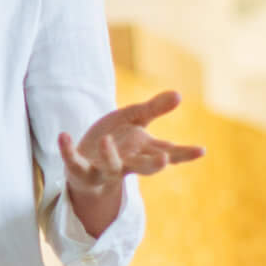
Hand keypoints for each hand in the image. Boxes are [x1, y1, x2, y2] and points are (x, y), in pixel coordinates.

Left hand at [59, 92, 203, 231]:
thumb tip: (179, 94)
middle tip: (164, 160)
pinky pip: (74, 162)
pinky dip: (67, 150)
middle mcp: (127, 163)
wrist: (85, 162)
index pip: (168, 152)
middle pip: (143, 167)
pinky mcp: (81, 170)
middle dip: (153, 165)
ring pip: (111, 167)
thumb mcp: (134, 119)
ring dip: (109, 155)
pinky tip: (63, 135)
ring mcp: (104, 169)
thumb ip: (154, 109)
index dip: (184, 153)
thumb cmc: (115, 140)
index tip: (202, 150)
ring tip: (105, 140)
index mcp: (142, 150)